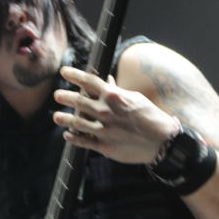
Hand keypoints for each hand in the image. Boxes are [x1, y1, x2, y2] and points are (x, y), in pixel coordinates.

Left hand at [53, 65, 178, 164]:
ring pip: (76, 123)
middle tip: (57, 95)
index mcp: (113, 96)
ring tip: (56, 117)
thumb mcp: (134, 98)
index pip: (88, 82)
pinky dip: (73, 138)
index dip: (74, 75)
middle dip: (65, 97)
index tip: (64, 71)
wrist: (162, 141)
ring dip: (64, 119)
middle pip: (78, 102)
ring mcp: (103, 130)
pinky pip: (83, 141)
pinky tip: (68, 135)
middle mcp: (105, 112)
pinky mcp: (104, 146)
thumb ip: (117, 91)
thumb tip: (107, 81)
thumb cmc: (150, 116)